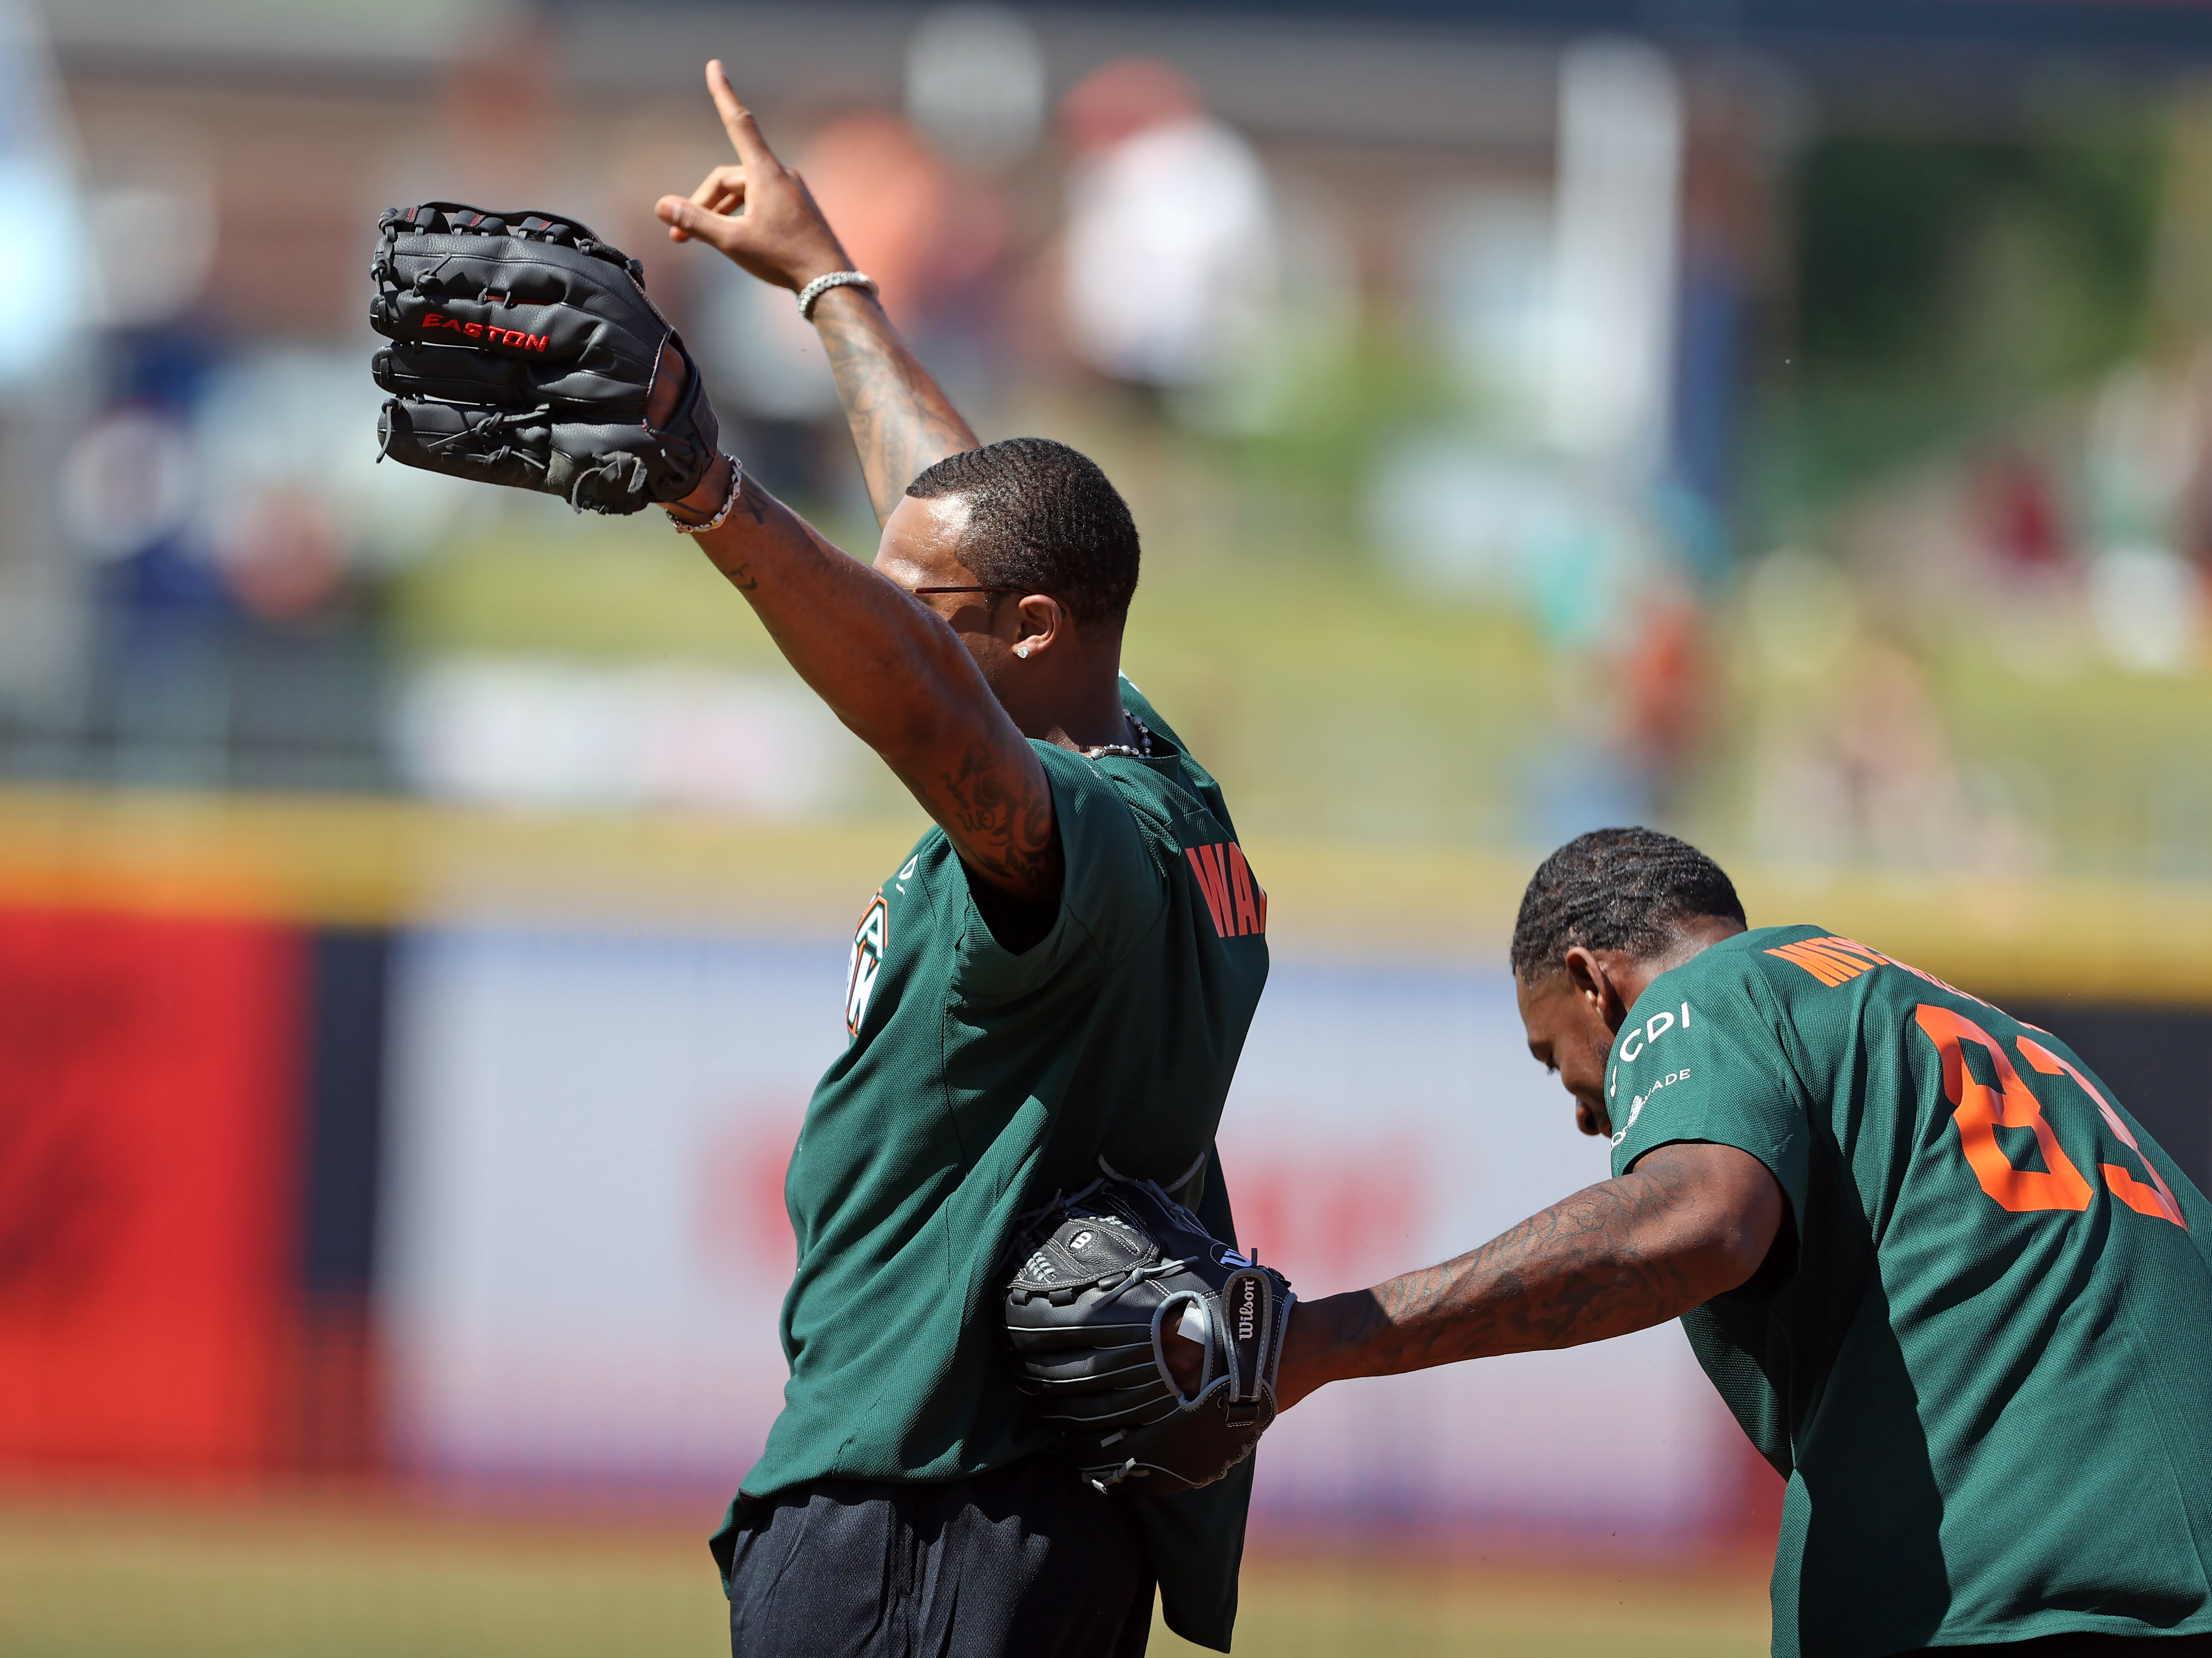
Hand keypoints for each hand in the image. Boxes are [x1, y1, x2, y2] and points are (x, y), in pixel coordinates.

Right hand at [655, 60, 855, 292]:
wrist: (831, 283)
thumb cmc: (784, 259)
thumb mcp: (732, 241)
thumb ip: (696, 221)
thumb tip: (661, 206)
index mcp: (765, 173)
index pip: (738, 122)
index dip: (723, 93)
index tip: (714, 65)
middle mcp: (779, 175)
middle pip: (728, 178)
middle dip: (702, 203)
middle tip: (679, 236)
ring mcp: (790, 192)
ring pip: (743, 194)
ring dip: (718, 214)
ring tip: (699, 242)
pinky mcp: (797, 209)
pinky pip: (759, 204)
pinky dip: (740, 217)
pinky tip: (734, 241)